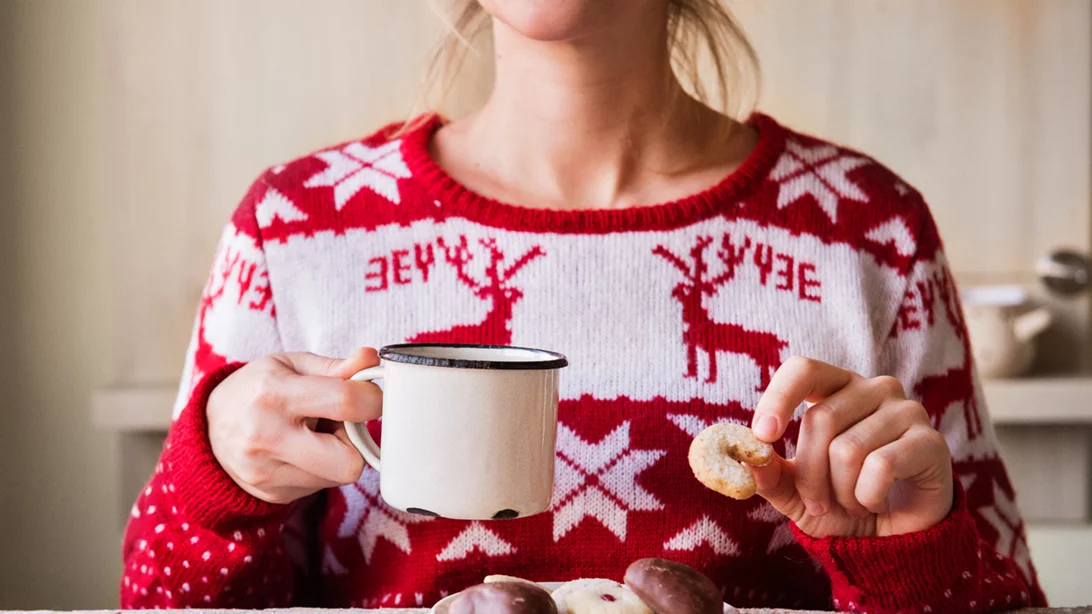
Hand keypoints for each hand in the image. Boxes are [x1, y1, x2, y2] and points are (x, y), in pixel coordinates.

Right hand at [207, 347, 381, 503]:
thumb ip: (334, 366)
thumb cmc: (256, 389)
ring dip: (340, 455)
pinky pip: (322, 486)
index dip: (373, 399)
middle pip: (350, 461)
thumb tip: (371, 359)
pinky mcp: (273, 494)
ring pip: (340, 476)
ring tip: (315, 435)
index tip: (370, 396)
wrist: (207, 430)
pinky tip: (302, 451)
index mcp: (274, 394)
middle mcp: (268, 437)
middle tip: (343, 424)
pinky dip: (323, 468)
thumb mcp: (290, 365)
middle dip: (358, 442)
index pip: (346, 402)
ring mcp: (268, 472)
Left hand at [748, 357, 952, 536]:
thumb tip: (746, 458)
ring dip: (842, 492)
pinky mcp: (931, 441)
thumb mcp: (796, 494)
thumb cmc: (842, 505)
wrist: (895, 540)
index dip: (779, 397)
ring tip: (854, 503)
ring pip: (849, 448)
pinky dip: (868, 496)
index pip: (803, 369)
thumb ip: (771, 474)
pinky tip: (877, 503)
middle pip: (821, 419)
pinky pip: (882, 467)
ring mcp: (906, 411)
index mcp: (836, 389)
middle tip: (818, 503)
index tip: (762, 436)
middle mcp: (873, 388)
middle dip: (810, 474)